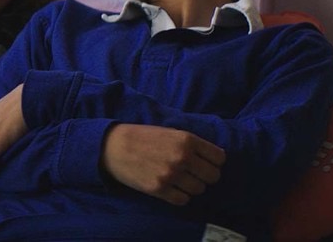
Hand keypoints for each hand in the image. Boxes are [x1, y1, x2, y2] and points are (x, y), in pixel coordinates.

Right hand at [102, 124, 224, 205]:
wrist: (113, 147)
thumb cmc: (142, 137)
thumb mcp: (170, 131)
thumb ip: (190, 143)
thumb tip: (212, 157)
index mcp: (186, 140)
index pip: (219, 158)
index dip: (214, 161)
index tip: (206, 162)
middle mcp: (182, 157)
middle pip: (212, 176)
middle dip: (205, 175)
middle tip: (194, 173)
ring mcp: (171, 175)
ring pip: (199, 189)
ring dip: (192, 186)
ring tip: (179, 180)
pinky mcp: (159, 189)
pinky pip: (183, 200)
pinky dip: (180, 196)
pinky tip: (171, 188)